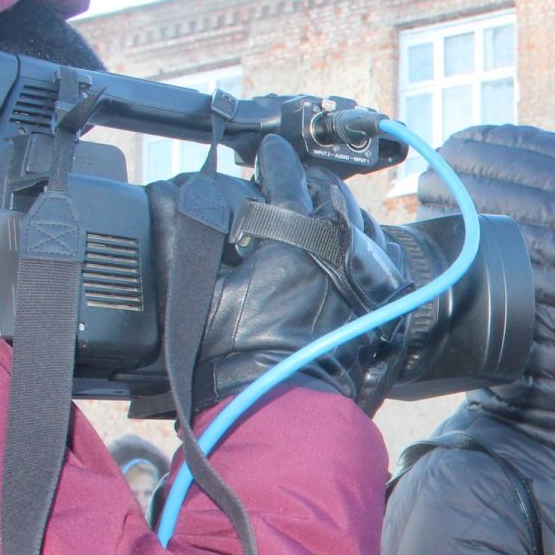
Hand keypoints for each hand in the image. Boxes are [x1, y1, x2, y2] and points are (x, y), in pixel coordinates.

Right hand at [144, 135, 400, 414]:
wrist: (284, 402)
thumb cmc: (238, 356)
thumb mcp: (200, 292)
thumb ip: (184, 236)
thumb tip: (170, 197)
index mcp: (297, 235)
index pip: (286, 175)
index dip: (272, 158)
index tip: (265, 151)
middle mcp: (341, 246)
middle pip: (328, 191)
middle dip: (306, 180)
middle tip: (286, 182)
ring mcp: (369, 271)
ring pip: (359, 217)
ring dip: (336, 208)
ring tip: (314, 210)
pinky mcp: (384, 296)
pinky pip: (382, 250)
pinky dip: (363, 239)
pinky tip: (346, 243)